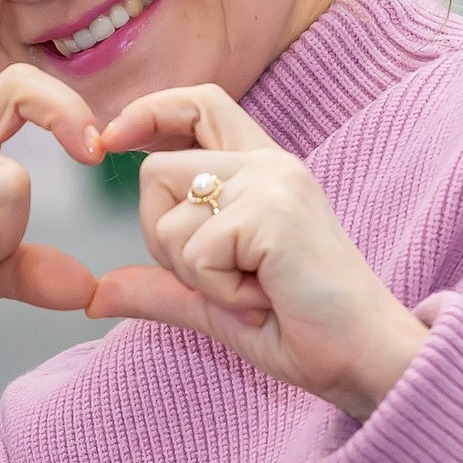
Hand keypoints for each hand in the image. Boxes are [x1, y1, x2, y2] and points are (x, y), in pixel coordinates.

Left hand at [87, 85, 427, 418]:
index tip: (111, 140)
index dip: (150, 112)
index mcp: (261, 171)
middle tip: (222, 279)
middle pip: (156, 171)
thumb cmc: (304, 329)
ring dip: (195, 275)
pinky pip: (197, 253)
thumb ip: (161, 288)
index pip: (200, 104)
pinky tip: (265, 299)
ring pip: (168, 217)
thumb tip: (95, 294)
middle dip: (160, 238)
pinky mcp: (273, 213)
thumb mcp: (215, 305)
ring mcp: (272, 184)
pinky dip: (219, 293)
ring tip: (254, 291)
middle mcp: (268, 165)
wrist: (368, 359)